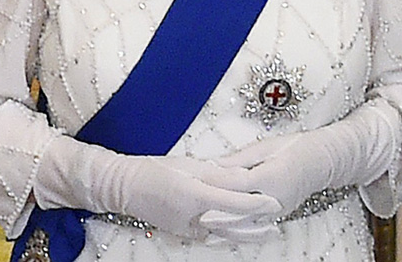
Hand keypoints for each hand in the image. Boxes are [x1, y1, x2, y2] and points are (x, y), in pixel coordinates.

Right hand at [104, 153, 281, 241]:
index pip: (232, 201)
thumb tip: (244, 177)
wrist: (124, 187)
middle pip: (232, 225)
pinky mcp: (182, 234)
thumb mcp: (187, 165)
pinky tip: (238, 233)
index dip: (256, 203)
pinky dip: (226, 235)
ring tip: (265, 233)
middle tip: (277, 225)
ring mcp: (186, 229)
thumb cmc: (153, 170)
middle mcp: (191, 217)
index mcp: (193, 195)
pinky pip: (210, 235)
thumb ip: (217, 173)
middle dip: (256, 227)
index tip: (275, 203)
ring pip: (222, 234)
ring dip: (245, 234)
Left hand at [214, 104, 398, 217]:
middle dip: (218, 212)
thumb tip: (213, 164)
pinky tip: (225, 228)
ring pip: (249, 222)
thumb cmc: (295, 147)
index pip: (237, 183)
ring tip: (205, 228)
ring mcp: (280, 209)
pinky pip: (257, 224)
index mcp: (272, 176)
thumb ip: (238, 159)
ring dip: (227, 226)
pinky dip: (240, 227)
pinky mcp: (281, 214)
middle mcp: (276, 197)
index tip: (198, 182)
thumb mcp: (265, 147)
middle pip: (241, 209)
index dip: (216, 183)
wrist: (324, 161)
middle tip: (195, 214)